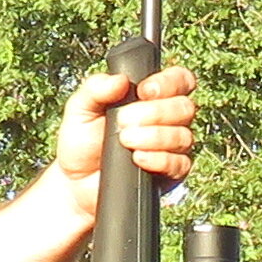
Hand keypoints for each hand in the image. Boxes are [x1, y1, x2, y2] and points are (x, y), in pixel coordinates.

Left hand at [53, 63, 198, 209]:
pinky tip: (138, 158)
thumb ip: (96, 88)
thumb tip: (120, 80)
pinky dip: (159, 159)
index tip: (143, 91)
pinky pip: (179, 163)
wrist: (76, 182)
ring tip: (125, 141)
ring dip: (154, 137)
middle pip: (185, 107)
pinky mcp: (172, 172)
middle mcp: (168, 120)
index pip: (179, 79)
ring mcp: (172, 147)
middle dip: (154, 113)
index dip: (168, 82)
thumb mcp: (80, 108)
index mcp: (151, 97)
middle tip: (123, 121)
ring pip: (183, 135)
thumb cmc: (82, 142)